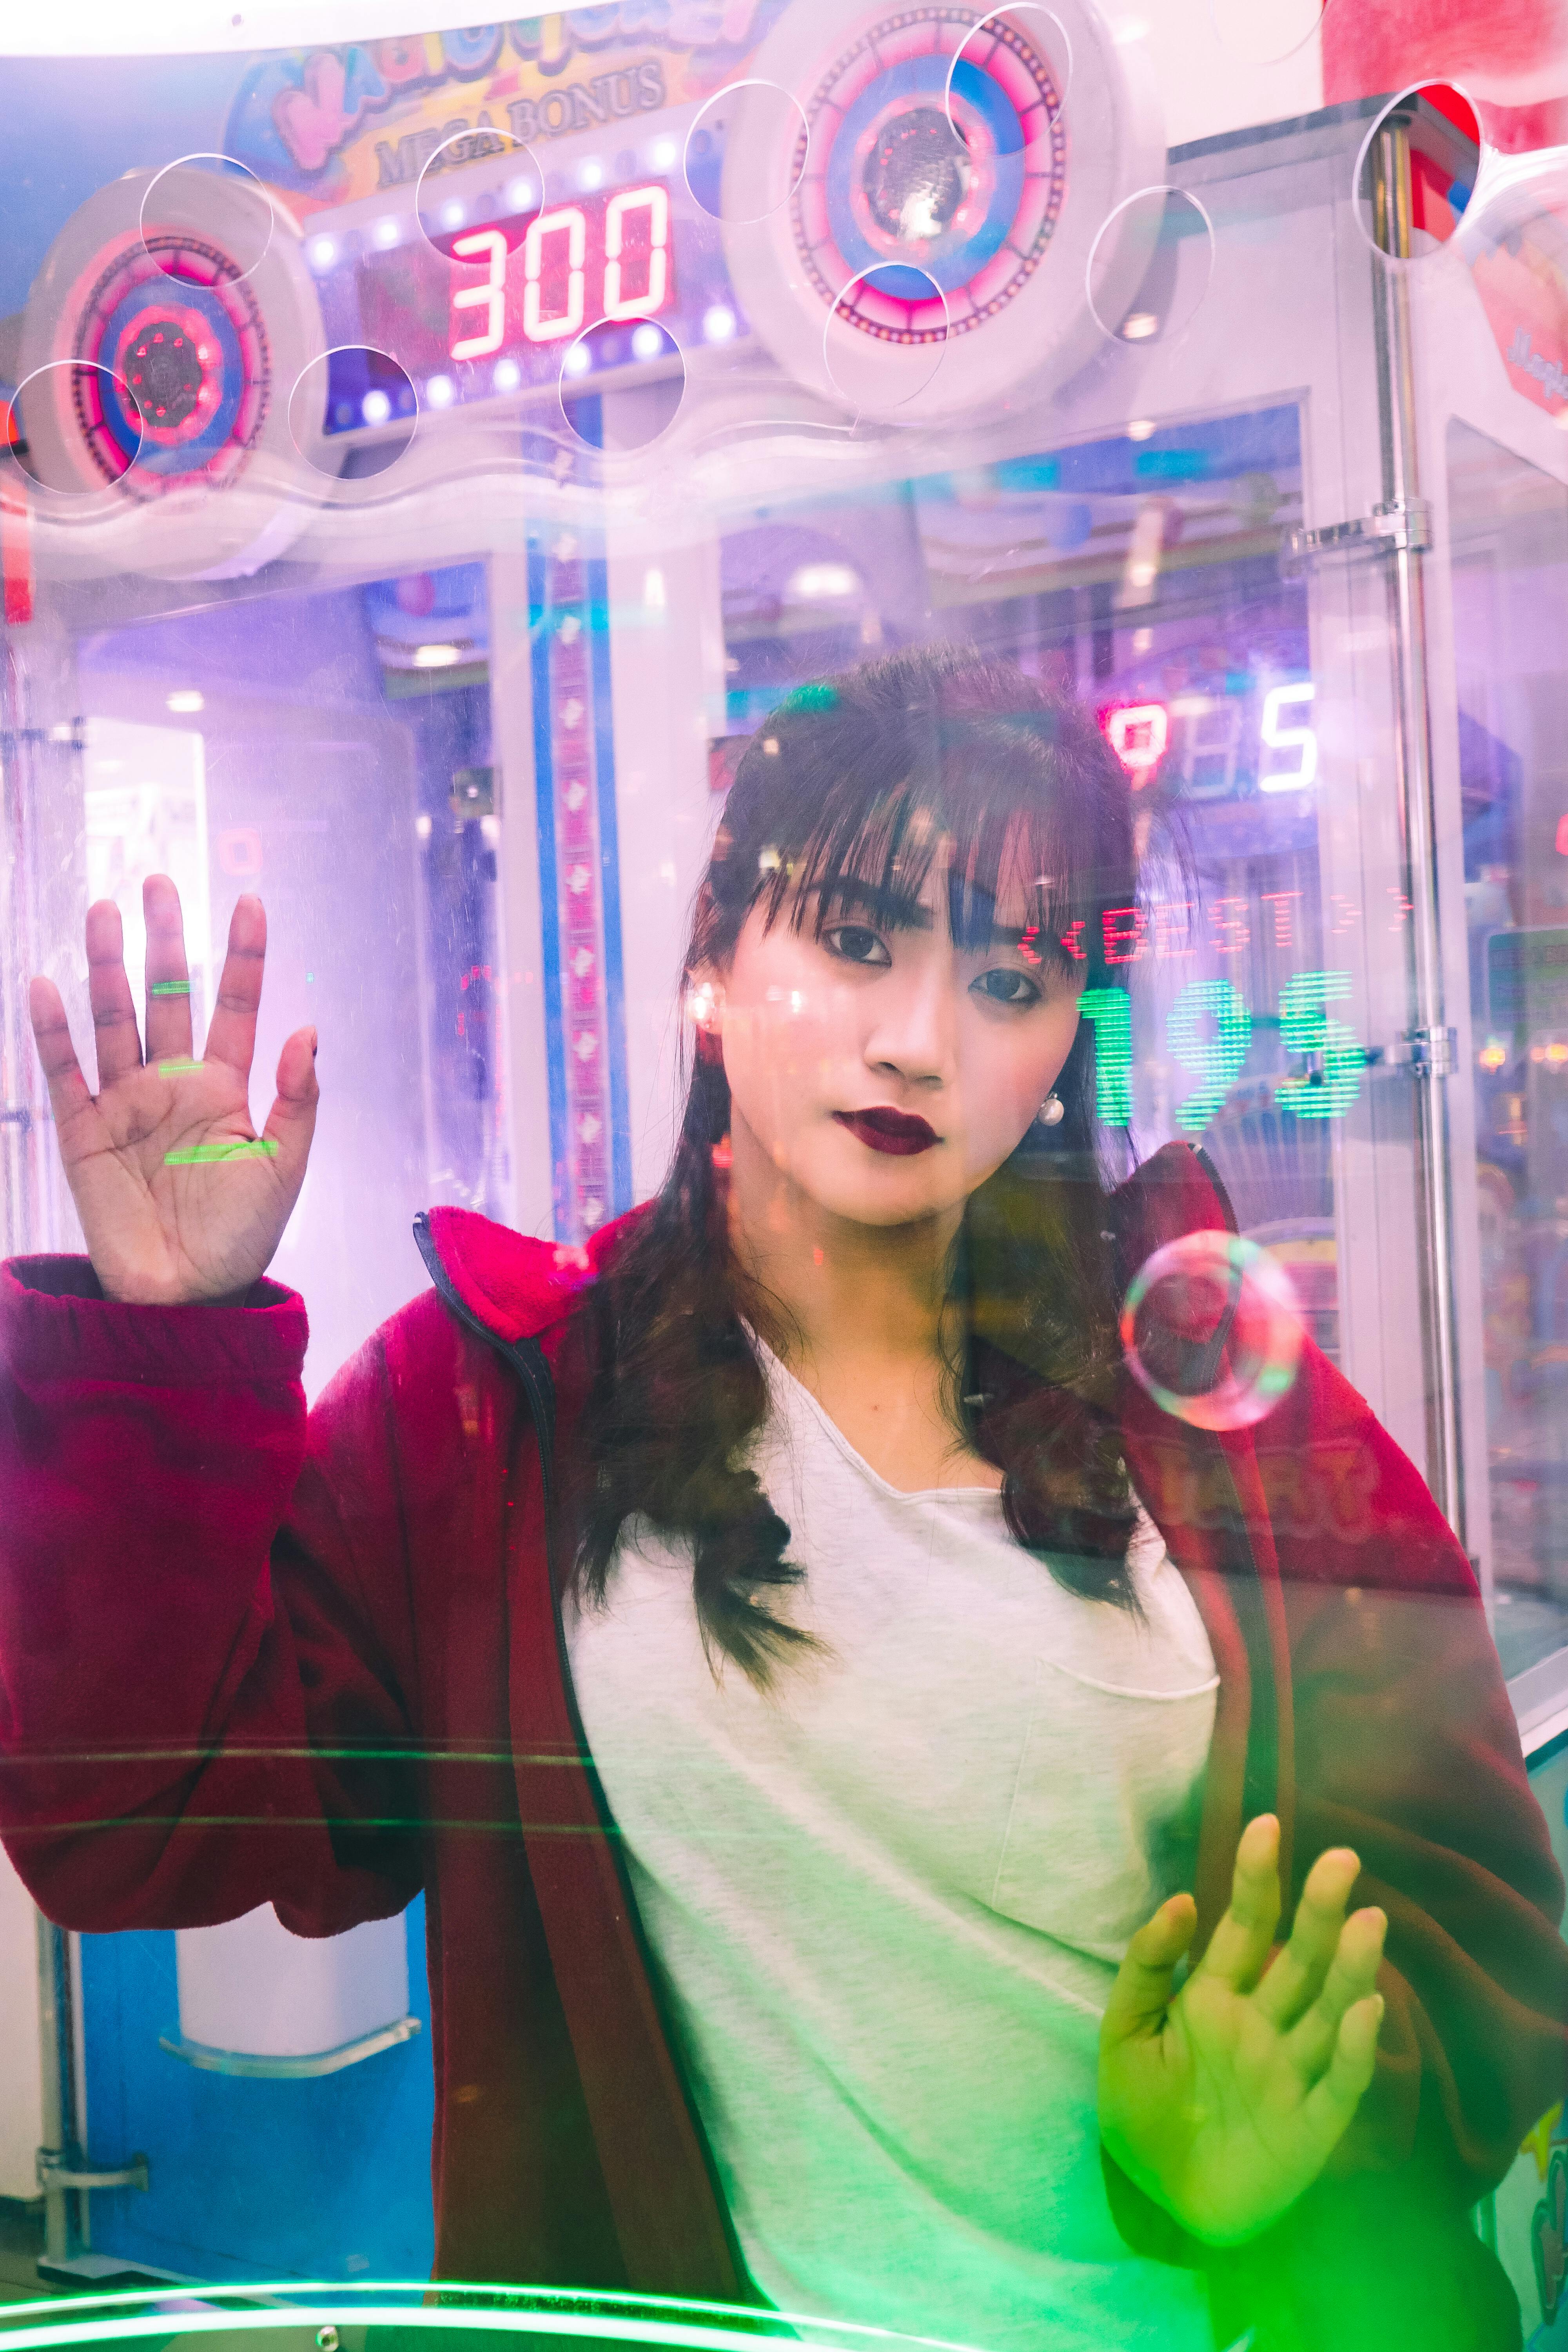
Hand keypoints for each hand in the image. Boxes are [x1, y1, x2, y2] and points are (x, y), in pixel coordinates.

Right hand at [28, 875, 317, 1305]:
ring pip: (114, 1019)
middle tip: (157, 881)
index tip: (250, 901)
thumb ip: (298, 1100)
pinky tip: (47, 983)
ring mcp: (126, 1103)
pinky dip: (54, 1030)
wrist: (187, 1294)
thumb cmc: (241, 1235)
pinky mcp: (84, 1131)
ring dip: (107, 966)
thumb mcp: (285, 1167)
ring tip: (103, 910)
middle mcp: (173, 1083)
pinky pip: (65, 1072)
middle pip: (167, 997)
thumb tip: (308, 1029)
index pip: (236, 1006)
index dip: (243, 956)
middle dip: (163, 941)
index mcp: (226, 1087)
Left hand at [1098, 1813, 1385, 2246]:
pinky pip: (1340, 2083)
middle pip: (1297, 1958)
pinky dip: (1356, 2049)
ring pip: (1329, 2010)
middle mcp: (1262, 2024)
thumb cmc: (1142, 2111)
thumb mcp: (1123, 2032)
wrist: (1158, 2198)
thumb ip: (1145, 1967)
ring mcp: (1291, 2072)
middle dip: (1319, 1910)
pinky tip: (1365, 2010)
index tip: (1265, 1824)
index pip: (1243, 1925)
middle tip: (1341, 1859)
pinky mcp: (1310, 2126)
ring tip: (1367, 1922)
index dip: (1256, 1878)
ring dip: (1349, 1969)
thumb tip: (1180, 1900)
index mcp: (1215, 1996)